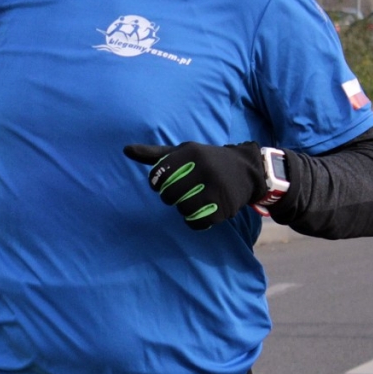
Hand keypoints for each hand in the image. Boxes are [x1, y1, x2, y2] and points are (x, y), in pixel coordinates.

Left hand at [124, 141, 266, 230]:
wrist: (247, 170)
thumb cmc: (206, 160)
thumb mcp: (183, 152)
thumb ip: (155, 154)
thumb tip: (125, 150)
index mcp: (190, 153)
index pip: (158, 175)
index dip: (157, 183)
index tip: (165, 183)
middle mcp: (204, 169)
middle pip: (169, 195)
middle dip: (170, 197)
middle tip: (180, 193)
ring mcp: (216, 189)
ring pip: (183, 209)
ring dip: (183, 209)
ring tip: (192, 200)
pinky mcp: (224, 208)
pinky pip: (197, 223)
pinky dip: (194, 221)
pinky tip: (201, 211)